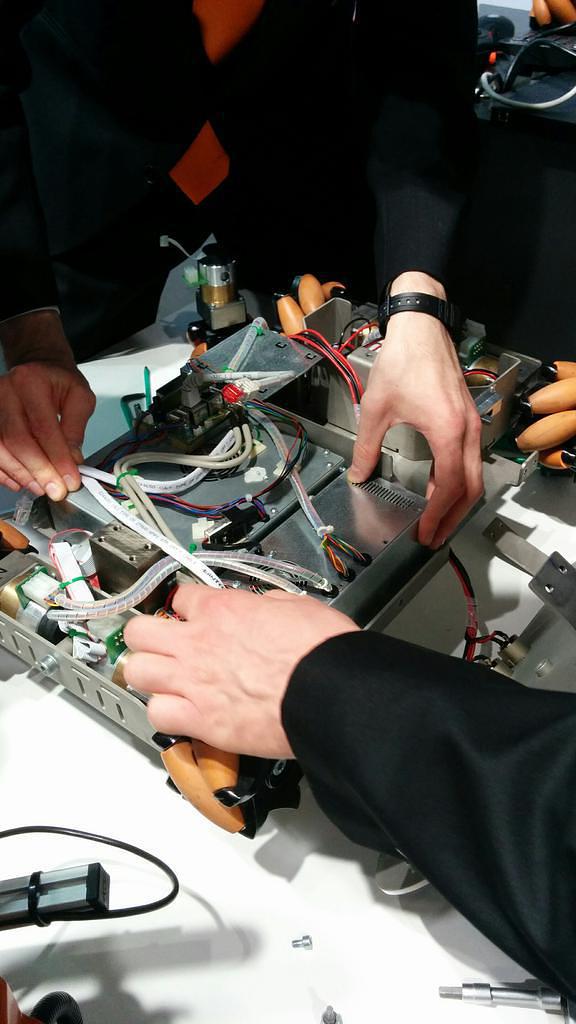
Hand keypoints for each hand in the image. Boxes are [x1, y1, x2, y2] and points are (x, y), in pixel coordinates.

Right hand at [0, 312, 95, 497]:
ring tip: (41, 488)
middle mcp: (5, 393)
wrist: (38, 369)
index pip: (43, 427)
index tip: (70, 480)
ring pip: (1, 448)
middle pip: (17, 440)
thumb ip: (76, 428)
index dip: (57, 457)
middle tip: (56, 490)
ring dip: (21, 474)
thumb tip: (72, 460)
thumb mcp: (80, 396)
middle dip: (38, 471)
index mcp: (30, 382)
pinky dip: (5, 472)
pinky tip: (21, 482)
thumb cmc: (58, 382)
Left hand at [123, 587, 358, 757]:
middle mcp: (198, 642)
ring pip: (137, 672)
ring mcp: (193, 682)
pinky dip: (165, 713)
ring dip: (149, 675)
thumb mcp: (296, 605)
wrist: (330, 692)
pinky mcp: (201, 720)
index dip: (184, 607)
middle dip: (147, 637)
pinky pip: (157, 714)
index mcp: (222, 609)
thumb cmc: (321, 651)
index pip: (180, 597)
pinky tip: (181, 712)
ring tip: (164, 681)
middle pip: (139, 633)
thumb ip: (266, 605)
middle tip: (160, 645)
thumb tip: (262, 609)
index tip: (188, 616)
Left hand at [348, 274, 482, 547]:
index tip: (423, 532)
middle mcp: (466, 430)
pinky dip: (457, 481)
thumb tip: (358, 475)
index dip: (436, 514)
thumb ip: (366, 447)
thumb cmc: (403, 361)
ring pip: (474, 476)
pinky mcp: (466, 418)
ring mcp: (470, 424)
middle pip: (470, 488)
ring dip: (457, 502)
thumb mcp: (376, 408)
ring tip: (437, 521)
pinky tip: (437, 489)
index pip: (448, 486)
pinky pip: (469, 459)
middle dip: (452, 517)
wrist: (421, 328)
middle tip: (433, 537)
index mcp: (446, 431)